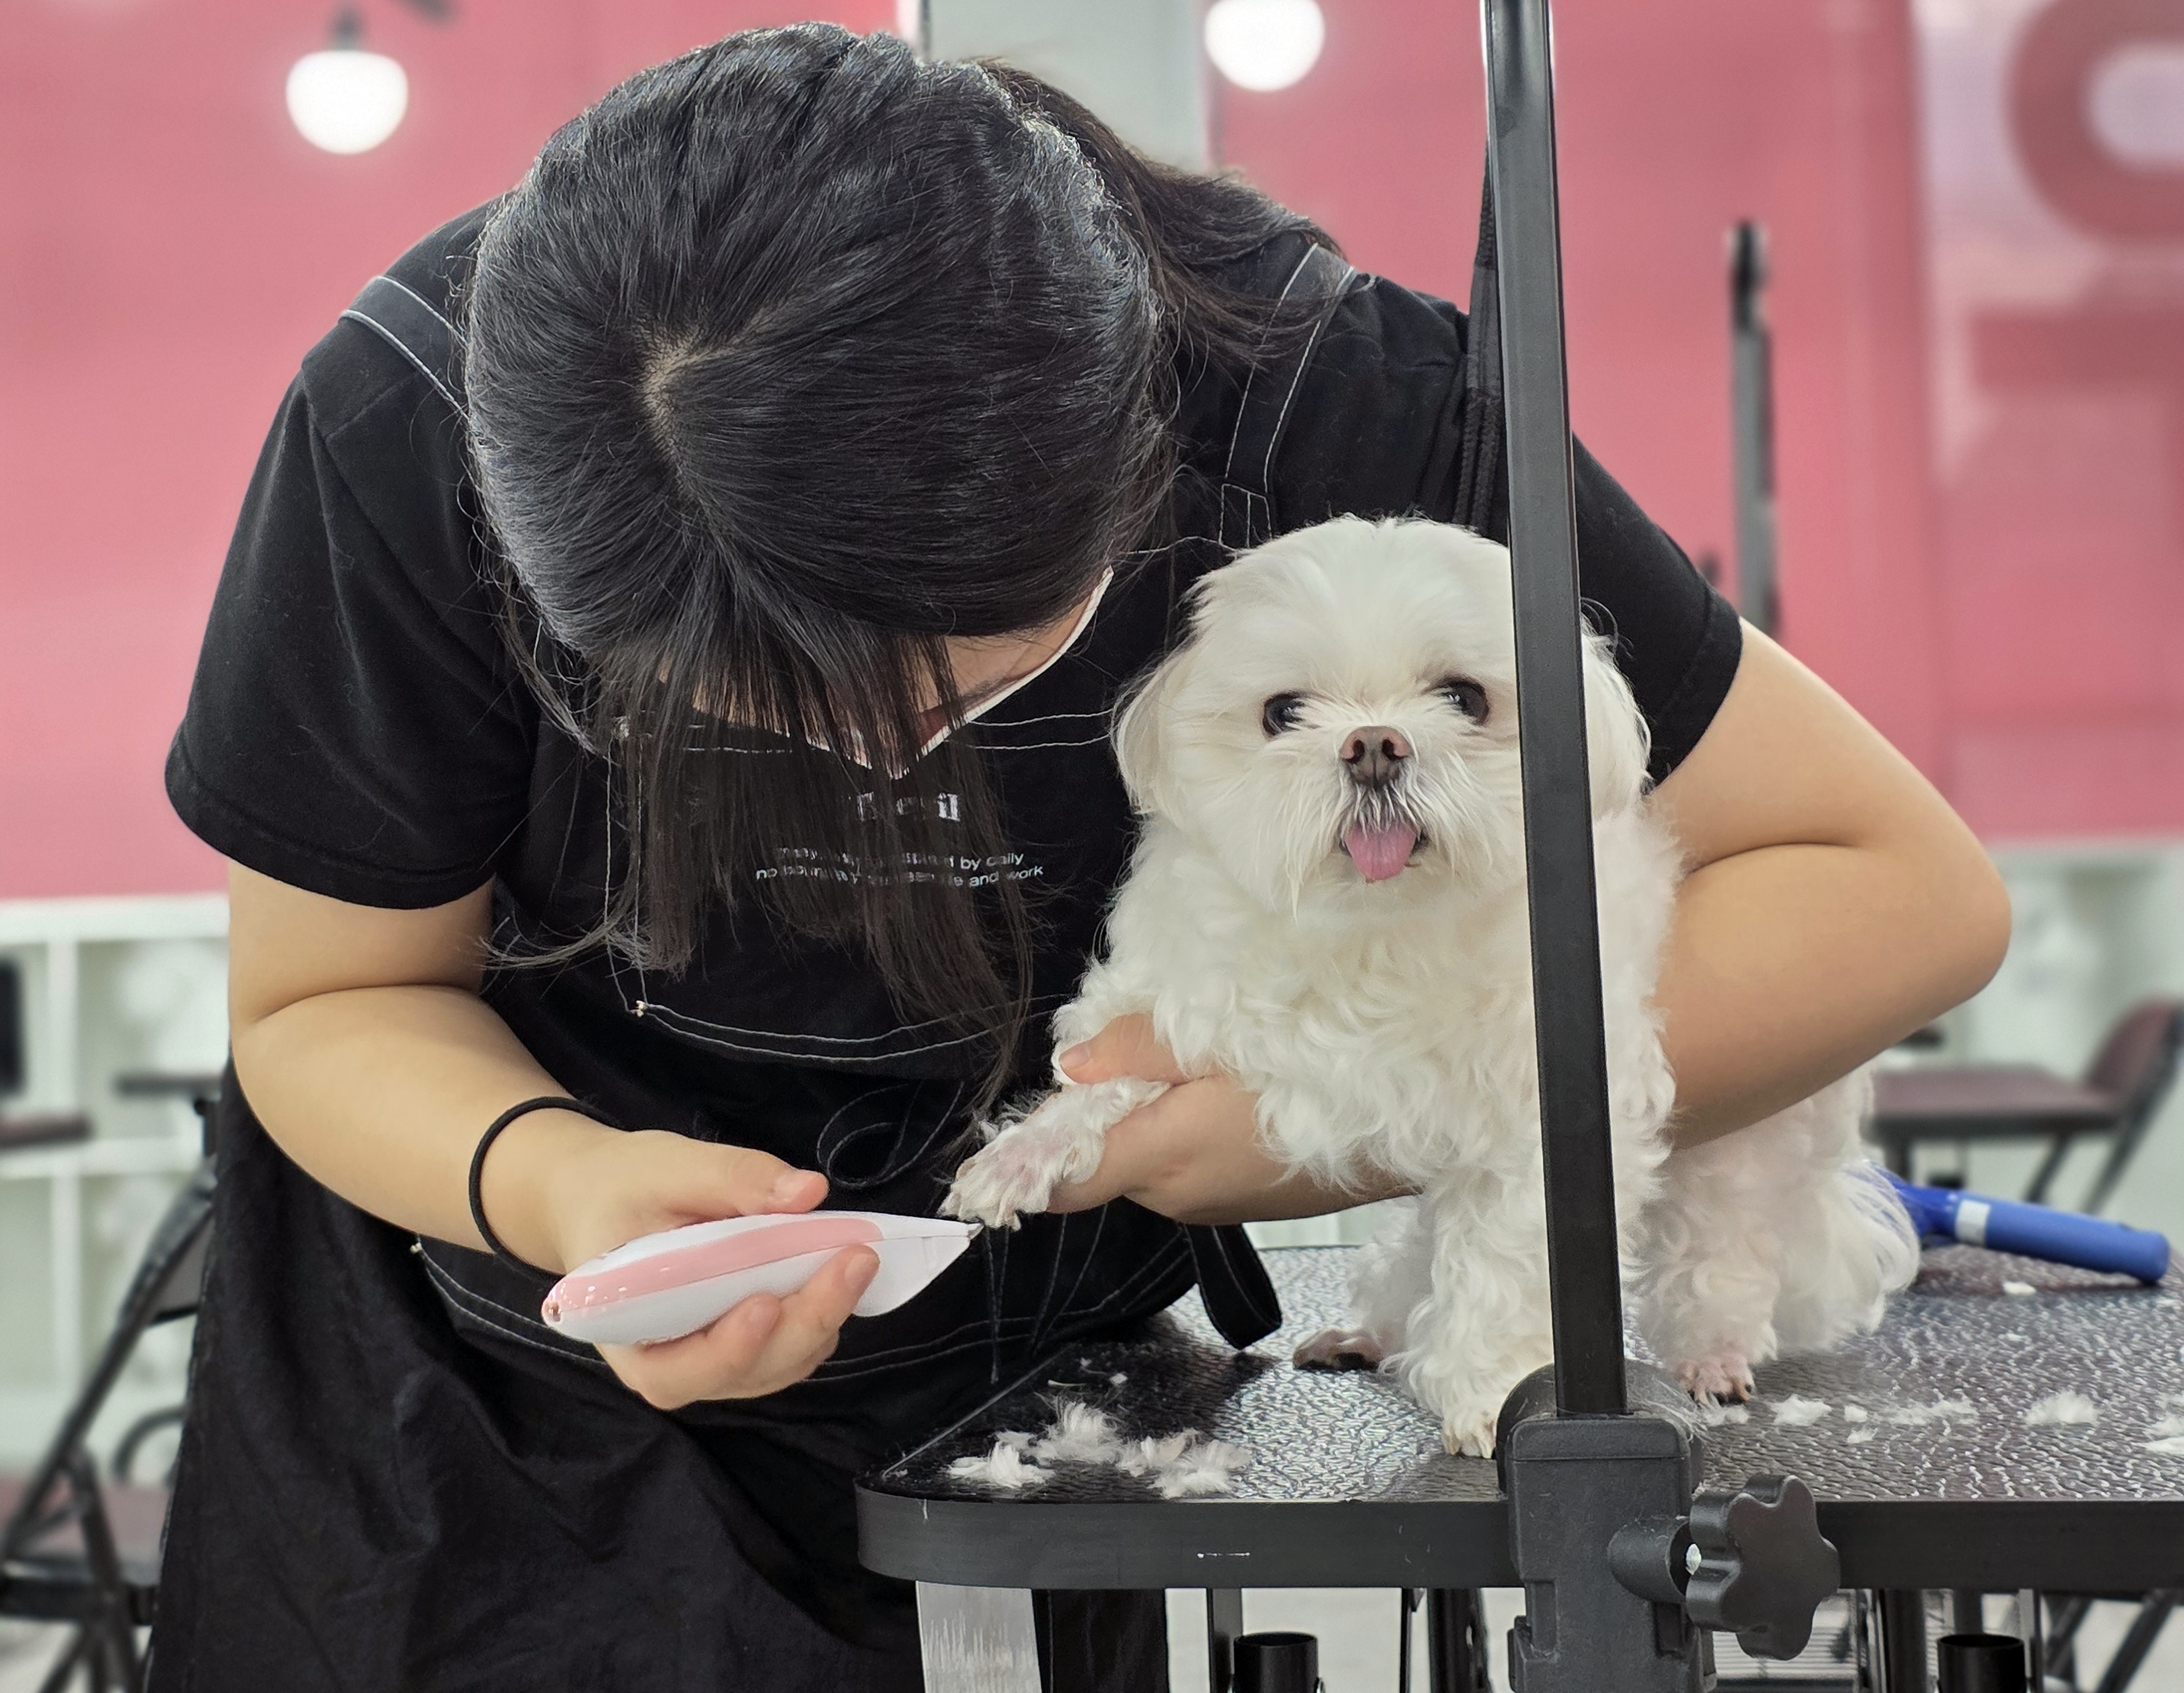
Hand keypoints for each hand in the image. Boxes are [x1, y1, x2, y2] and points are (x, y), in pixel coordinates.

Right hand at [485, 1114, 877, 1408]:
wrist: (602, 1199)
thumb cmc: (623, 1186)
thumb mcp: (667, 1167)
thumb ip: (734, 1177)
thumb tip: (809, 1191)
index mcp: (626, 1333)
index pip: (676, 1369)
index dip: (728, 1348)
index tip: (767, 1302)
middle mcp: (668, 1366)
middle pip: (747, 1370)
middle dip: (806, 1318)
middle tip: (856, 1258)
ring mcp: (709, 1363)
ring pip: (777, 1364)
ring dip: (821, 1318)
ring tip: (855, 1258)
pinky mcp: (740, 1348)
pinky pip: (787, 1349)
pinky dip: (817, 1315)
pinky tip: (837, 1270)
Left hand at [1046, 1016, 1403, 1224]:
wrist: (1402, 1133)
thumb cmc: (1317, 1082)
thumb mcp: (1219, 1043)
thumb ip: (1135, 1050)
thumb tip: (1072, 1063)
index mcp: (1159, 1156)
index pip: (1063, 1181)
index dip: (1031, 1158)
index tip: (1017, 1136)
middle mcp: (1174, 1195)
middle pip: (1104, 1157)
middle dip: (1109, 1109)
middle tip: (1149, 1055)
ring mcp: (1207, 1206)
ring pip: (1144, 1160)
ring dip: (1151, 1121)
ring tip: (1201, 1073)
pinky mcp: (1235, 1206)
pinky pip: (1184, 1170)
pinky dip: (1187, 1137)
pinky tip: (1230, 1103)